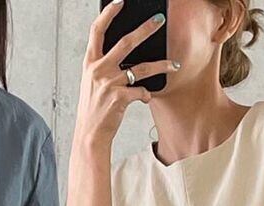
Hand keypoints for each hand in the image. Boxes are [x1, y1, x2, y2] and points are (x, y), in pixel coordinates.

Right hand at [74, 2, 174, 153]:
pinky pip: (141, 91)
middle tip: (160, 20)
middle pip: (126, 42)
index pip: (97, 31)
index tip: (120, 2)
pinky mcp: (118, 98)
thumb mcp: (93, 83)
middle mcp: (98, 69)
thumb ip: (104, 66)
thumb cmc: (94, 108)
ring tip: (174, 64)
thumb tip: (125, 53)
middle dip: (145, 29)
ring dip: (161, 65)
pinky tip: (145, 98)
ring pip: (142, 68)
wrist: (90, 134)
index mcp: (90, 62)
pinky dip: (146, 95)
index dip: (108, 14)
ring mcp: (108, 83)